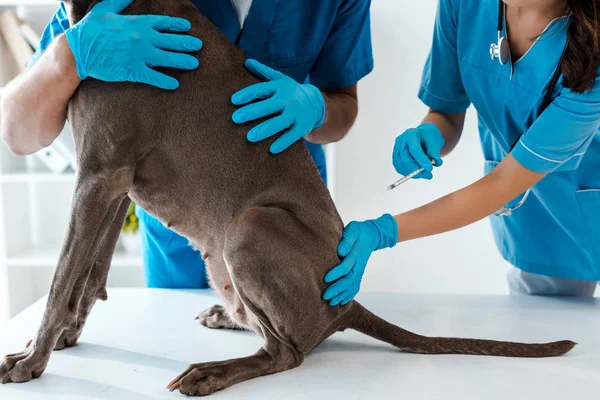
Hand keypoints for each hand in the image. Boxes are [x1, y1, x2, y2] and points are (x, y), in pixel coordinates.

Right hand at [65, 0, 202, 89]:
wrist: (77, 51)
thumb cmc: (90, 29)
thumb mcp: (105, 8)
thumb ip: (121, 0)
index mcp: (136, 23)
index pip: (162, 23)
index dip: (176, 25)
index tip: (187, 27)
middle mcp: (141, 39)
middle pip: (169, 41)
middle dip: (186, 43)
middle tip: (199, 46)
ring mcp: (138, 55)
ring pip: (166, 58)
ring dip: (182, 61)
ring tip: (195, 64)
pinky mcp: (132, 70)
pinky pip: (152, 77)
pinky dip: (164, 81)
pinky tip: (175, 84)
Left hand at [231, 59, 325, 153]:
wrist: (315, 103)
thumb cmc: (289, 92)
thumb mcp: (279, 79)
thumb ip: (263, 72)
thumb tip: (246, 61)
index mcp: (279, 87)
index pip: (261, 89)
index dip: (247, 94)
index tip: (233, 100)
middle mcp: (288, 100)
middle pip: (269, 106)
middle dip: (252, 112)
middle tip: (235, 118)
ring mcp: (296, 114)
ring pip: (280, 122)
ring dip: (265, 129)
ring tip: (250, 137)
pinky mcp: (302, 127)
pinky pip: (292, 136)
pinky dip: (283, 142)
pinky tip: (271, 149)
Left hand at [322, 214, 397, 305]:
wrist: (371, 235)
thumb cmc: (358, 232)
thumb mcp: (353, 230)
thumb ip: (347, 239)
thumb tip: (340, 251)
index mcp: (355, 255)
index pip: (346, 267)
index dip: (336, 274)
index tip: (325, 279)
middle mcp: (358, 265)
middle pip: (348, 281)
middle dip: (336, 289)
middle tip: (324, 295)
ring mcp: (359, 271)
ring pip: (352, 286)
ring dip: (341, 295)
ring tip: (331, 302)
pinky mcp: (359, 274)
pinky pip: (355, 287)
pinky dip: (349, 295)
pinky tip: (341, 301)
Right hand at [392, 123, 443, 179]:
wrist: (423, 137)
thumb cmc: (429, 138)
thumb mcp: (435, 142)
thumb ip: (434, 153)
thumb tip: (436, 163)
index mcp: (411, 134)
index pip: (414, 149)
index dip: (421, 160)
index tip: (430, 168)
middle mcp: (401, 141)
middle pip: (404, 158)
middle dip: (416, 169)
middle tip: (429, 175)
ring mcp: (396, 150)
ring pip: (401, 165)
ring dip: (413, 173)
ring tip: (426, 175)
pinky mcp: (396, 157)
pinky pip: (399, 168)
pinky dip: (409, 173)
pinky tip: (418, 174)